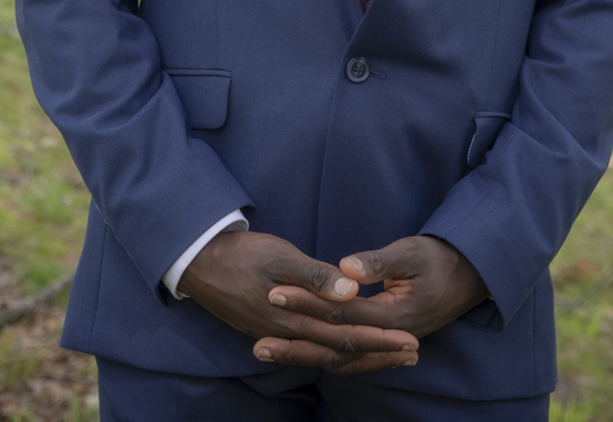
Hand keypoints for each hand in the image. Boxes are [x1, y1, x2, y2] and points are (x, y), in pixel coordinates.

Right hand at [179, 230, 419, 373]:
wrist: (200, 264)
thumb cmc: (241, 254)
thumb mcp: (279, 256)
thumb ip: (315, 276)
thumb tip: (351, 293)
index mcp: (294, 316)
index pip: (346, 333)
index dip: (379, 338)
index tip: (409, 340)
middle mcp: (289, 333)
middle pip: (342, 350)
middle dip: (379, 353)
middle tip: (412, 352)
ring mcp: (280, 335)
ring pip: (328, 355)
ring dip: (362, 357)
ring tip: (391, 357)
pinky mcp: (274, 332)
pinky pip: (313, 351)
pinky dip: (337, 354)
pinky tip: (349, 352)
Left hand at [257, 235, 487, 365]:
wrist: (469, 277)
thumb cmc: (439, 260)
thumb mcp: (411, 253)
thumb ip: (377, 263)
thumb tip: (346, 269)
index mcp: (394, 316)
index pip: (340, 311)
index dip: (306, 301)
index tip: (273, 291)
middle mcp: (388, 337)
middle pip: (334, 344)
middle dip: (294, 343)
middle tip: (256, 342)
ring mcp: (386, 343)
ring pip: (339, 357)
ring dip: (303, 354)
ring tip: (266, 351)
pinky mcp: (383, 341)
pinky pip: (349, 357)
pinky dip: (323, 357)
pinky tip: (301, 353)